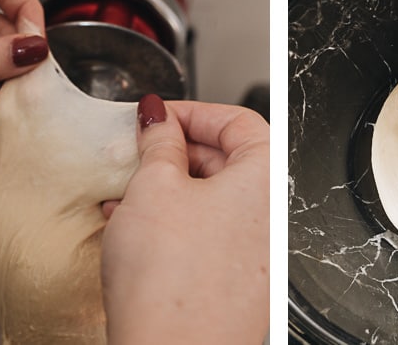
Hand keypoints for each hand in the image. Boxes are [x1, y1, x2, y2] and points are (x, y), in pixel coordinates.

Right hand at [101, 96, 268, 344]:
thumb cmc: (170, 283)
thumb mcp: (153, 187)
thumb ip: (158, 141)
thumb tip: (157, 116)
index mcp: (266, 181)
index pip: (237, 120)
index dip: (192, 111)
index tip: (158, 115)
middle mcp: (270, 217)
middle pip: (227, 159)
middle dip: (176, 151)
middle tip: (139, 149)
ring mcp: (256, 256)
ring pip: (212, 200)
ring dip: (169, 189)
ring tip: (127, 190)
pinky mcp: (235, 286)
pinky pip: (209, 235)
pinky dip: (175, 223)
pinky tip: (135, 226)